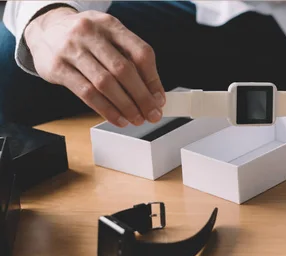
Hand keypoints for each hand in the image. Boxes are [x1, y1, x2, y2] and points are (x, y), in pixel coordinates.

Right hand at [24, 7, 164, 126]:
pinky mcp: (57, 67)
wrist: (44, 32)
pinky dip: (106, 110)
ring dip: (125, 106)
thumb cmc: (85, 40)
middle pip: (124, 70)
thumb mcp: (109, 38)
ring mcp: (71, 49)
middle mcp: (90, 33)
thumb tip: (153, 93)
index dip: (153, 80)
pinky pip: (87, 93)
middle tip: (152, 114)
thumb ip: (130, 60)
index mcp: (110, 24)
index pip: (140, 53)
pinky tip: (118, 118)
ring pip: (105, 84)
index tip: (159, 99)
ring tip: (136, 119)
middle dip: (142, 97)